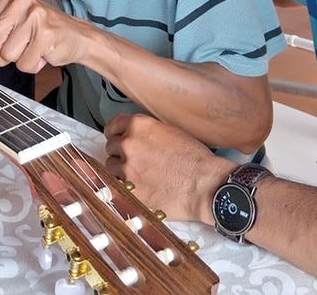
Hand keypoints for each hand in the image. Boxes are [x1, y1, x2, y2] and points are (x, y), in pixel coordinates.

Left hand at [0, 0, 90, 75]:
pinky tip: (43, 53)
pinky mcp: (46, 33)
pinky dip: (33, 65)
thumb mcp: (16, 29)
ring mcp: (35, 16)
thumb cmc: (44, 33)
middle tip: (15, 53)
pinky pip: (25, 63)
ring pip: (8, 54)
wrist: (78, 36)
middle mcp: (21, 2)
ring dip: (19, 60)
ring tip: (33, 50)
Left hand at [104, 113, 230, 223]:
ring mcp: (127, 169)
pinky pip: (118, 186)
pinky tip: (139, 187)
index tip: (116, 137)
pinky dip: (125, 186)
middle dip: (120, 152)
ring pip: (111, 167)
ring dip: (121, 170)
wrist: (205, 184)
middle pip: (111, 146)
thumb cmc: (195, 159)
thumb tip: (137, 136)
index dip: (115, 133)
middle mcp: (129, 144)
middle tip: (133, 159)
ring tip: (138, 175)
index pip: (113, 126)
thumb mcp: (170, 131)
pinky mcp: (130, 190)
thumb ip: (147, 131)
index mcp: (139, 125)